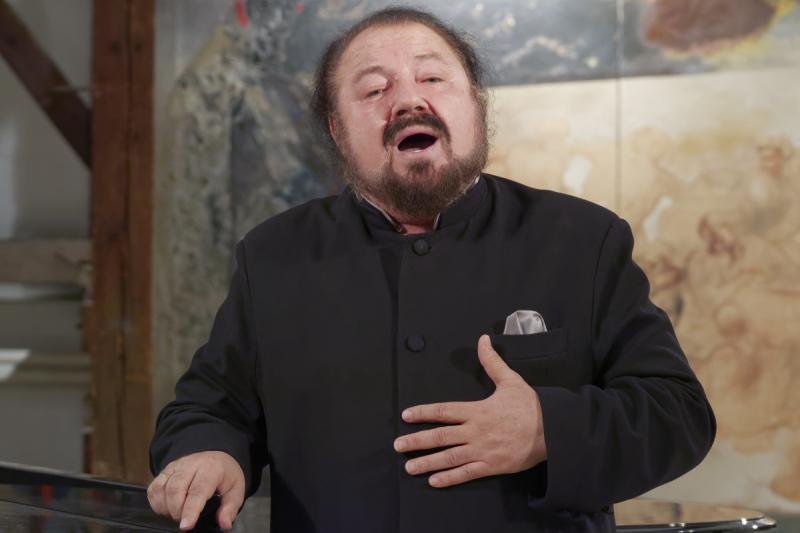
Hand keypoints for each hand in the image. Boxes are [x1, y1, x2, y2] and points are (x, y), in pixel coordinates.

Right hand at [146, 450, 244, 530]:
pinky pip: (154, 488)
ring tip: (177, 513)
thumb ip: (230, 509)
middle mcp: (191, 464)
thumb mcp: (236, 490)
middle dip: (176, 511)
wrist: (216, 458)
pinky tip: (167, 508)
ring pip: (161, 488)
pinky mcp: (165, 470)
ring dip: (165, 507)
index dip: (190, 510)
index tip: (186, 526)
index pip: (197, 490)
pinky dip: (157, 502)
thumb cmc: (225, 475)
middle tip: (185, 520)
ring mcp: (176, 466)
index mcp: (211, 469)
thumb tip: (224, 525)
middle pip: (175, 489)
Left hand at [394, 334, 546, 487]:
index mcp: (477, 410)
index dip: (423, 413)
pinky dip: (449, 478)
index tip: (406, 416)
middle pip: (440, 436)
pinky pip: (466, 473)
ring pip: (449, 457)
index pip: (443, 411)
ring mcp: (482, 451)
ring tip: (409, 467)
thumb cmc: (530, 406)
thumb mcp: (510, 380)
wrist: (552, 430)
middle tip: (398, 445)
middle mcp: (475, 431)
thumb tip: (482, 340)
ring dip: (427, 462)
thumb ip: (492, 362)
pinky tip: (434, 481)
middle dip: (416, 441)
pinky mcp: (492, 466)